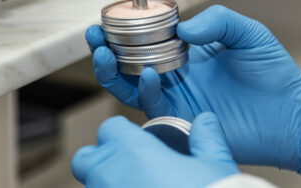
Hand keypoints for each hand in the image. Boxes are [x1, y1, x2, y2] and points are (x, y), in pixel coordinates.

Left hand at [72, 113, 238, 187]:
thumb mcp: (215, 165)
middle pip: (85, 159)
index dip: (122, 132)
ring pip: (92, 187)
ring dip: (107, 186)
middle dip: (100, 161)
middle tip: (125, 169)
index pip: (110, 128)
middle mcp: (110, 175)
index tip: (136, 142)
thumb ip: (207, 138)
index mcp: (132, 150)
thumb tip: (206, 121)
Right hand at [86, 5, 300, 179]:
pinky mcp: (182, 118)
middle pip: (129, 64)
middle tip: (95, 35)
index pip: (148, 40)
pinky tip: (147, 74)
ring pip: (131, 87)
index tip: (113, 17)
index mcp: (187, 53)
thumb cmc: (272, 73)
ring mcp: (177, 97)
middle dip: (107, 50)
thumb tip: (182, 26)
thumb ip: (217, 20)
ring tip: (104, 53)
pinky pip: (153, 106)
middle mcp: (176, 75)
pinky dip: (144, 91)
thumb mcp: (247, 32)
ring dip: (113, 72)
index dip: (127, 31)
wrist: (291, 112)